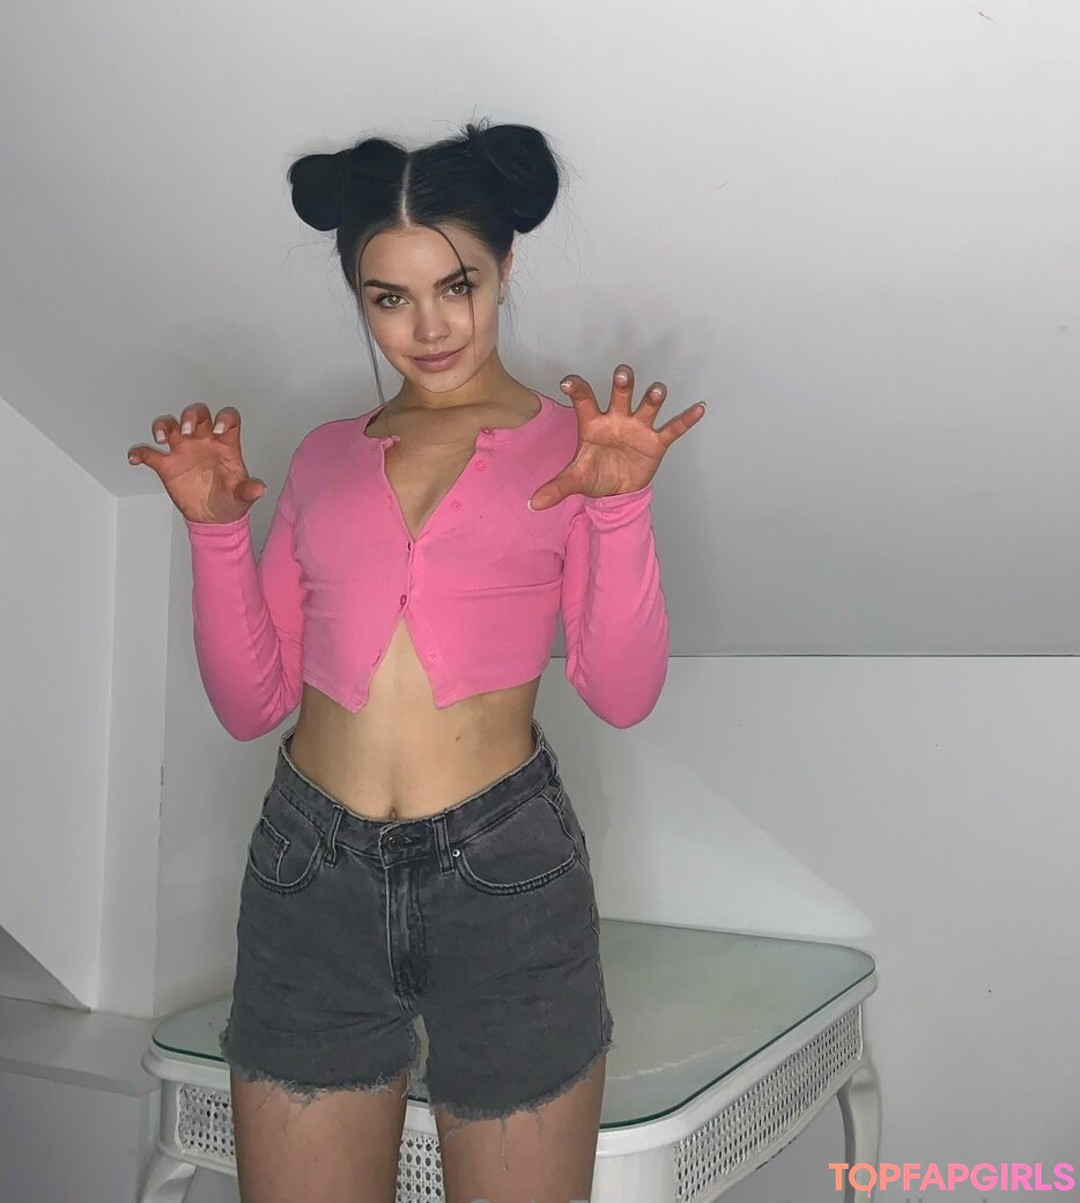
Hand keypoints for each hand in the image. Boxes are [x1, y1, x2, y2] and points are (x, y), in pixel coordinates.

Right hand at [126, 404, 266, 523]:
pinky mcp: (167, 466)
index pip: (228, 420)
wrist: (214, 519)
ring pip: (171, 426)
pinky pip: (149, 454)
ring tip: (162, 439)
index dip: (223, 418)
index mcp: (225, 446)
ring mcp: (184, 451)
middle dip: (191, 417)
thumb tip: (259, 488)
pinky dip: (140, 453)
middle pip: (197, 415)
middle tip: (189, 431)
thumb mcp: (242, 497)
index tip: (218, 430)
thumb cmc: (230, 501)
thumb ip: (248, 490)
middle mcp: (204, 443)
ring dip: (165, 427)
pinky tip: (135, 458)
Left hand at [529, 364, 705, 510]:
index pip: (584, 401)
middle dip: (623, 384)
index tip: (567, 381)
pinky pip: (673, 429)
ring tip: (658, 392)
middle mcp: (617, 419)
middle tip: (623, 375)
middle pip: (620, 395)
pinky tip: (698, 409)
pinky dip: (686, 420)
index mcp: (593, 424)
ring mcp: (638, 427)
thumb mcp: (575, 481)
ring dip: (653, 398)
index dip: (577, 389)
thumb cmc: (595, 475)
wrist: (617, 491)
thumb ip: (556, 488)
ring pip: (647, 407)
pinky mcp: (656, 442)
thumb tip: (532, 504)